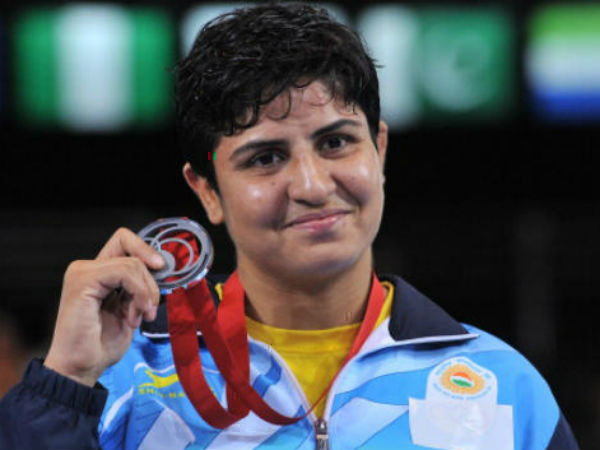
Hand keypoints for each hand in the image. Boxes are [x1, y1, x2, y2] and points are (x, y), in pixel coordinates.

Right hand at [44, 228, 163, 386]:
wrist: (80, 367)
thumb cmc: (101, 344)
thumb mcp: (129, 309)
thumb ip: (139, 287)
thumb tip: (161, 267)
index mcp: (97, 272)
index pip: (124, 240)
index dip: (145, 249)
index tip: (161, 267)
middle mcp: (86, 268)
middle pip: (133, 253)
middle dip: (151, 282)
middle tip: (149, 310)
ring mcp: (82, 272)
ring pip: (133, 265)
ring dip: (145, 294)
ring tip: (137, 318)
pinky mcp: (82, 281)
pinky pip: (125, 273)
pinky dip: (139, 294)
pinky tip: (133, 317)